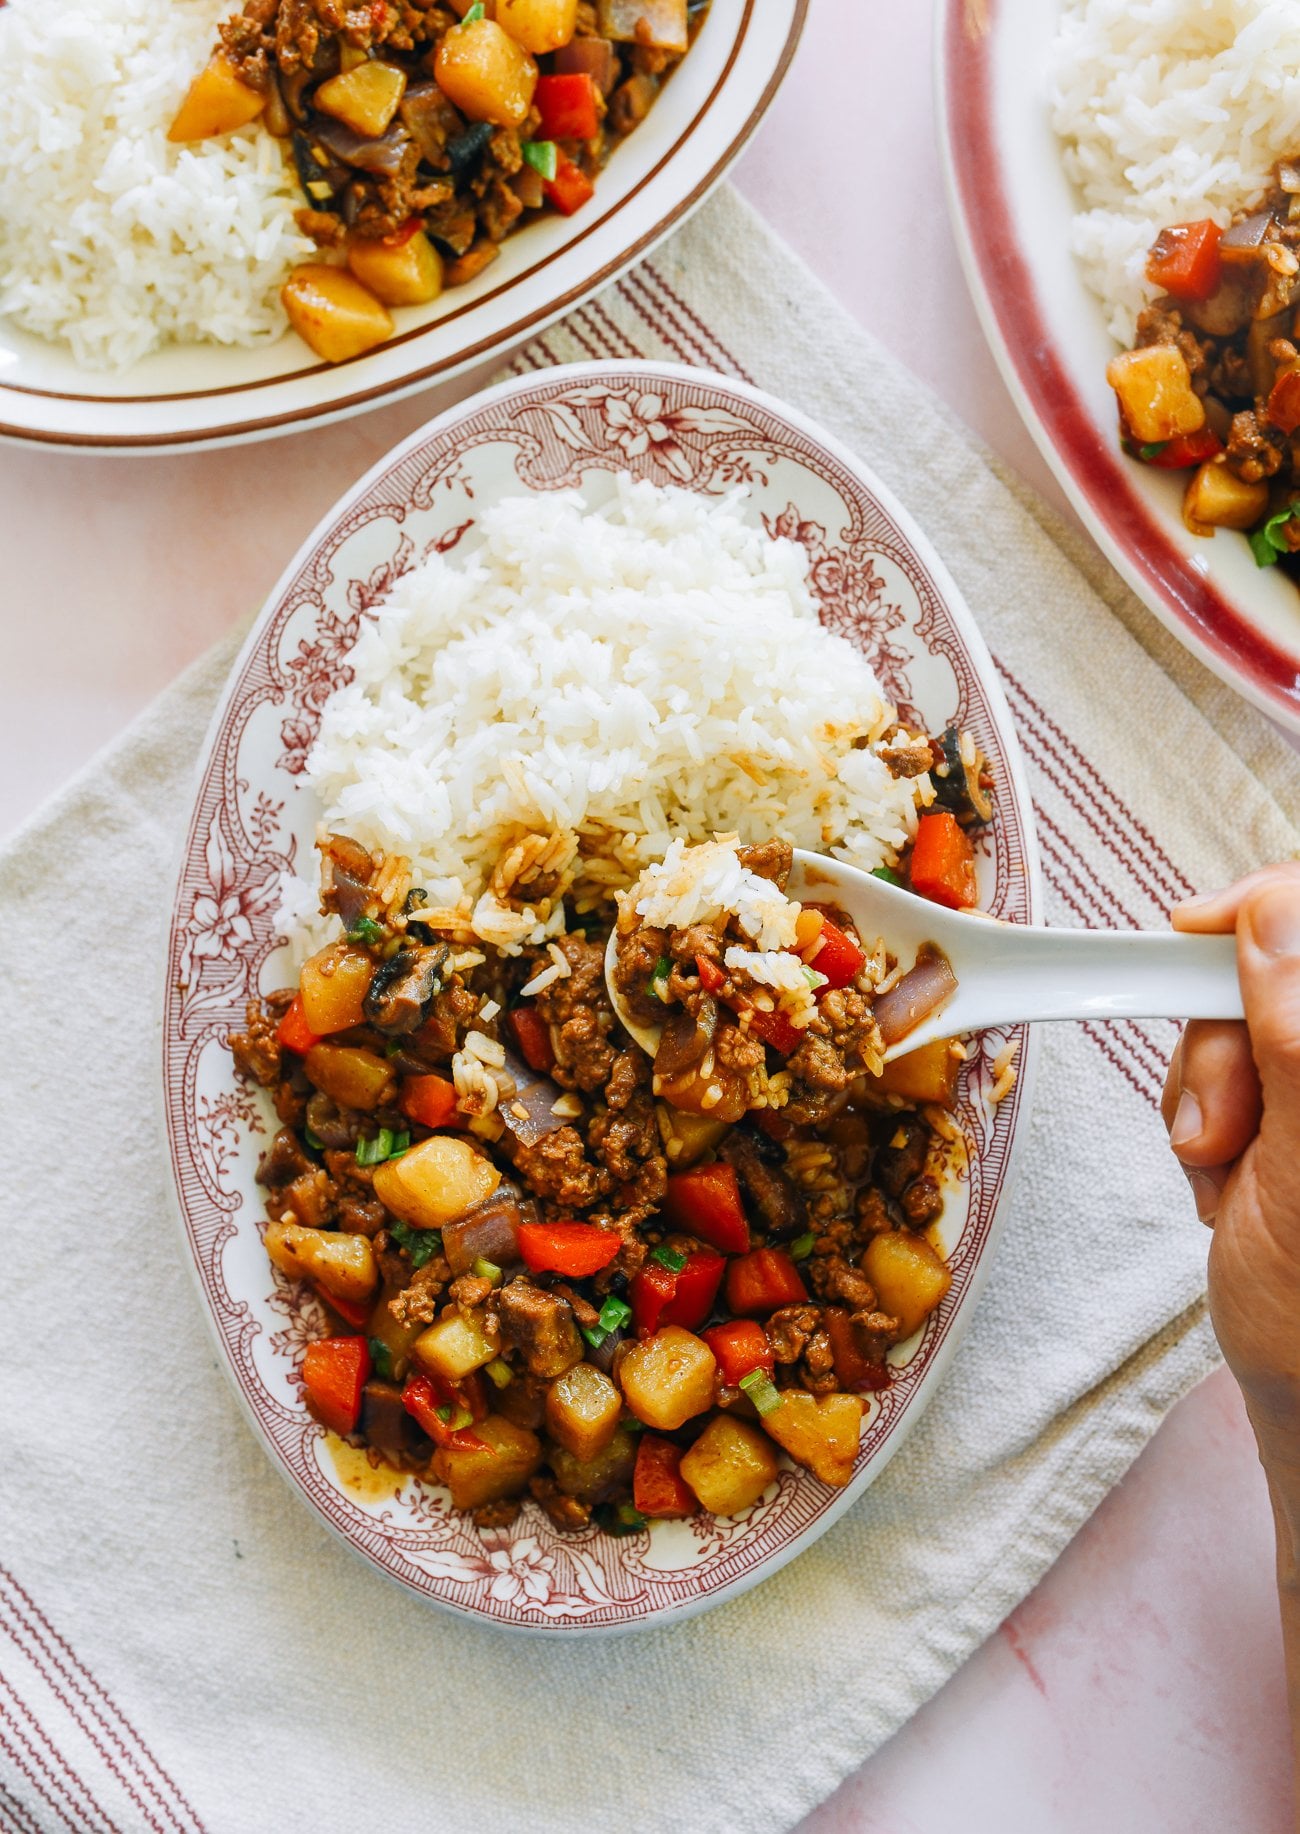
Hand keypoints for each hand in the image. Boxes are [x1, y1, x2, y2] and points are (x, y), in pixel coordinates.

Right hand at [1162, 864, 1299, 1460]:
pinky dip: (1210, 1114)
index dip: (1269, 907)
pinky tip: (1230, 1180)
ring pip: (1246, 1015)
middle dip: (1222, 1038)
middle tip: (1214, 1133)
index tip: (1191, 935)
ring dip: (1210, 1090)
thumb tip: (1277, 916)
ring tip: (1224, 1177)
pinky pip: (1237, 1064)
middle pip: (1282, 968)